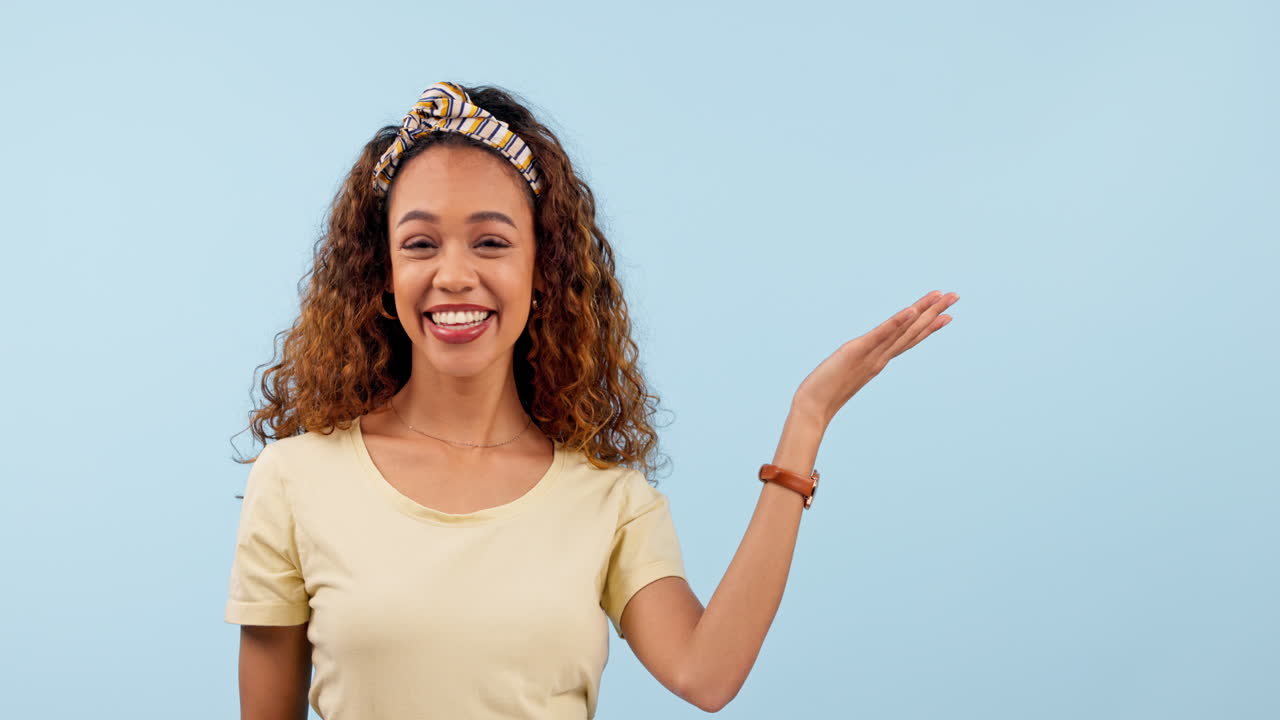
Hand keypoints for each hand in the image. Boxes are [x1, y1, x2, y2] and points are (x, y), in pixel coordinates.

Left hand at [793, 290, 958, 423]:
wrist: (812, 408)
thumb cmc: (824, 394)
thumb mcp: (844, 374)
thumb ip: (853, 368)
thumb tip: (857, 363)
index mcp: (878, 361)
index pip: (907, 340)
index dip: (928, 327)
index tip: (947, 315)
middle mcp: (880, 357)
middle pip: (912, 331)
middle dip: (934, 313)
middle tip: (955, 296)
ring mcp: (871, 354)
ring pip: (902, 330)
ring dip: (922, 312)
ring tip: (940, 296)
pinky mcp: (856, 351)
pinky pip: (880, 335)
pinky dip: (896, 323)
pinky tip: (910, 310)